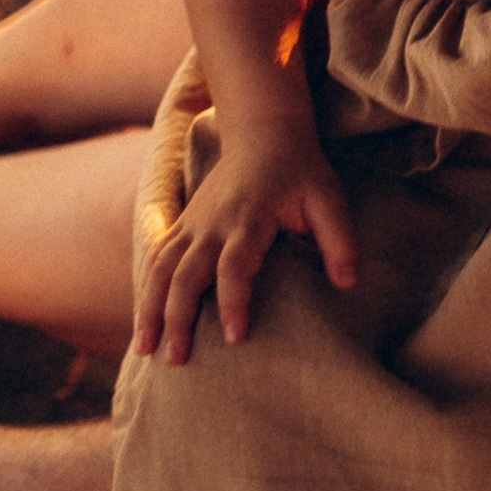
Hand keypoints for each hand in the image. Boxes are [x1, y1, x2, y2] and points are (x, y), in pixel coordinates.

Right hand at [132, 121, 357, 365]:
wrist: (264, 129)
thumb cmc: (300, 168)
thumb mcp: (327, 196)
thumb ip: (338, 238)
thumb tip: (348, 283)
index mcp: (248, 218)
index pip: (233, 266)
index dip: (233, 302)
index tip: (234, 338)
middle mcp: (213, 223)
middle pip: (185, 274)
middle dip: (177, 318)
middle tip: (176, 361)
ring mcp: (192, 222)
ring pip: (160, 268)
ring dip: (149, 309)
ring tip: (144, 351)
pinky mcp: (182, 223)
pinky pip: (155, 257)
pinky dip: (144, 289)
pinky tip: (143, 321)